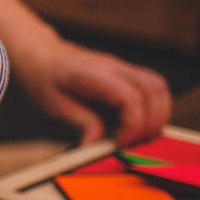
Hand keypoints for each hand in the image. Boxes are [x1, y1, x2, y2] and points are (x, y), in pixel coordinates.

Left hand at [15, 36, 170, 145]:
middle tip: (134, 142)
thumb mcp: (53, 105)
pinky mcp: (126, 72)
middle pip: (153, 89)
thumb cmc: (44, 79)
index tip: (120, 142)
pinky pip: (152, 86)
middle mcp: (113, 66)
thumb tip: (95, 144)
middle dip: (152, 121)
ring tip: (140, 135)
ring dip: (158, 113)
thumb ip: (79, 121)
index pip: (130, 97)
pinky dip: (154, 106)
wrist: (41, 56)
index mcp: (93, 74)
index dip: (133, 124)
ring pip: (158, 86)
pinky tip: (139, 123)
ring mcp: (122, 67)